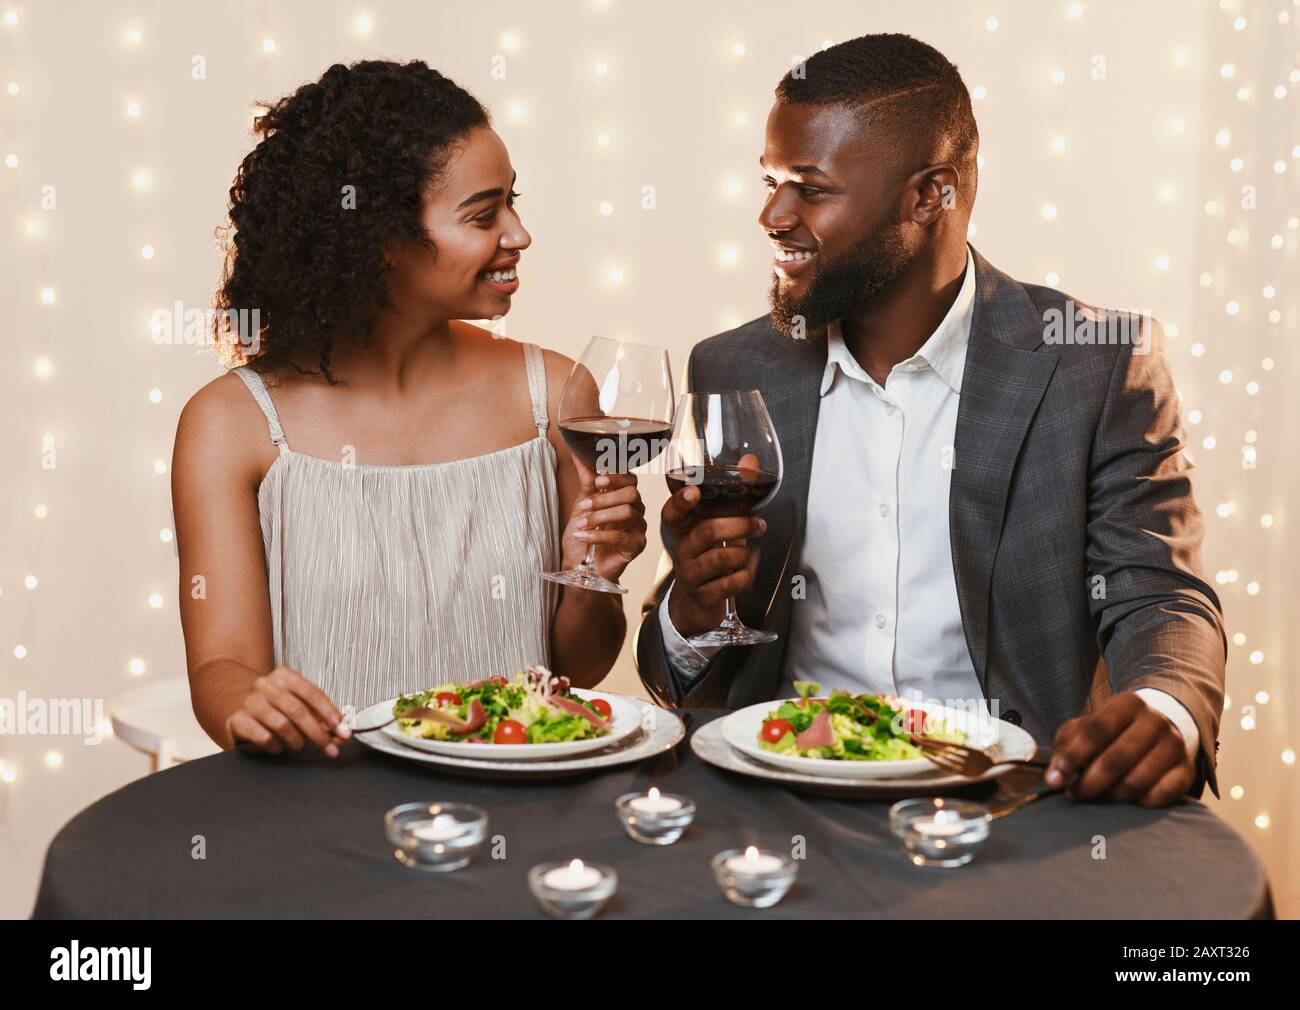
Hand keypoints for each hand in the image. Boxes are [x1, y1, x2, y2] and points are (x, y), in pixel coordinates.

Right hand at [226, 666, 348, 756]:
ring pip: (281, 724)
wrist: (236, 706)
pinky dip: (276, 746)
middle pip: (297, 710)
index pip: (312, 693)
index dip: (329, 713)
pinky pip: (263, 737)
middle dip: (318, 732)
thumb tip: (341, 733)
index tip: (342, 729)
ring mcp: (249, 702)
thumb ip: (318, 716)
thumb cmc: (273, 707)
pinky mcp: (237, 720)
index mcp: (283, 676)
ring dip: (297, 740)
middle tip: (330, 747)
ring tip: (300, 745)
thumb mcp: (296, 704)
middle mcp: (265, 686)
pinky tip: (278, 747)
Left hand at [561, 454, 647, 585]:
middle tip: (585, 506)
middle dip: (605, 498)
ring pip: (627, 513)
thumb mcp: (582, 503)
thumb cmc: (585, 534)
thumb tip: (578, 452)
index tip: (598, 481)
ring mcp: (638, 528)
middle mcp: (636, 509)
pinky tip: (583, 536)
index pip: (630, 478)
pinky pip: (621, 536)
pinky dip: (598, 535)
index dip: (616, 477)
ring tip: (581, 523)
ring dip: (599, 516)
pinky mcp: (636, 546)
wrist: (581, 566)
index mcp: (625, 496)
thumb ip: (586, 479)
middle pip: (632, 493)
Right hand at [662, 479, 766, 638]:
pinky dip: (743, 577)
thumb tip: (750, 463)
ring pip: (719, 558)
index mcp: (683, 530)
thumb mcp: (716, 528)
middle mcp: (683, 549)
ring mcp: (690, 574)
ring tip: (748, 551)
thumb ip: (732, 497)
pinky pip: (728, 584)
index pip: (672, 512)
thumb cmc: (707, 557)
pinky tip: (743, 574)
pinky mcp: (703, 595)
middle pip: (707, 531)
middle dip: (738, 525)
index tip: (694, 491)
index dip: (681, 501)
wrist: (695, 604)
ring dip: (742, 552)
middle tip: (757, 523)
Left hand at [1044, 691, 1193, 805]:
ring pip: (1139, 780)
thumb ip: (1067, 745)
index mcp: (1126, 703)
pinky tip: (1127, 803)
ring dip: (1112, 796)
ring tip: (1098, 798)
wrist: (1162, 727)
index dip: (1073, 757)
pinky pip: (1164, 794)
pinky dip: (1142, 803)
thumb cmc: (1114, 730)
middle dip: (1090, 782)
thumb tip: (1054, 776)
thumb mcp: (1087, 727)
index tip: (1055, 780)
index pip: (1095, 731)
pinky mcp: (1187, 770)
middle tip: (1074, 794)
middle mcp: (1154, 721)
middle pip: (1117, 758)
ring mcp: (1174, 745)